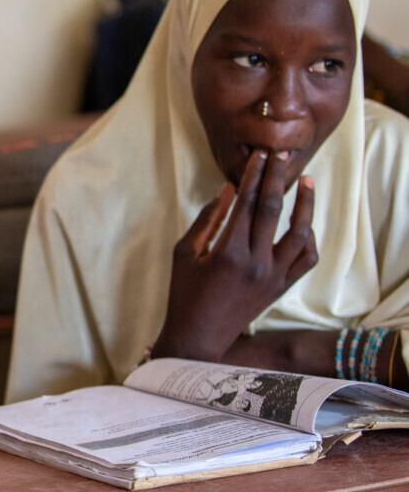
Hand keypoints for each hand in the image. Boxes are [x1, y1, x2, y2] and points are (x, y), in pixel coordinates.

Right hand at [153, 149, 317, 360]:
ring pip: (300, 234)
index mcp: (228, 252)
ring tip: (307, 182)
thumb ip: (207, 219)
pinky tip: (303, 223)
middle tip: (280, 156)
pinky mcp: (281, 288)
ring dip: (306, 205)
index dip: (255, 175)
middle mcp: (256, 263)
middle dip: (278, 178)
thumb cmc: (184, 292)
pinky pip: (305, 259)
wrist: (199, 337)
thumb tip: (228, 188)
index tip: (259, 154)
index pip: (248, 203)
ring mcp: (273, 276)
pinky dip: (308, 237)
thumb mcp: (185, 252)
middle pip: (273, 210)